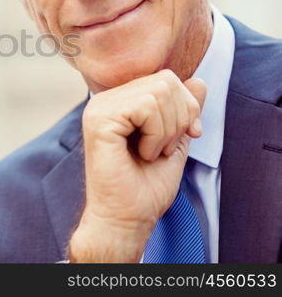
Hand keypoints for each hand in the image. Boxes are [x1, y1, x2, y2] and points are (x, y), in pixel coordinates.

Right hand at [68, 69, 206, 261]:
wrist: (126, 218)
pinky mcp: (99, 120)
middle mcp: (105, 100)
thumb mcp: (175, 141)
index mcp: (119, 102)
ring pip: (158, 92)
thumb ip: (184, 111)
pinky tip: (143, 153)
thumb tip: (199, 80)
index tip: (188, 135)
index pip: (165, 79)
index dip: (187, 106)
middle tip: (165, 148)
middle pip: (165, 81)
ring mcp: (98, 108)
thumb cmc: (145, 188)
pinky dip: (156, 134)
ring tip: (153, 152)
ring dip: (168, 130)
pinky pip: (146, 107)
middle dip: (180, 118)